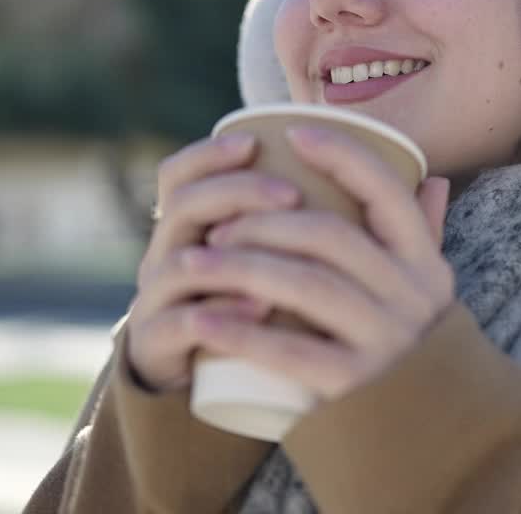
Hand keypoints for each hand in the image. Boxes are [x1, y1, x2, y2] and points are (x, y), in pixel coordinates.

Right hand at [125, 132, 303, 392]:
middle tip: (291, 194)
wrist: (191, 377)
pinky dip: (221, 312)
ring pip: (179, 264)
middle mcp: (164, 256)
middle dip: (237, 192)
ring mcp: (156, 301)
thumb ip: (290, 220)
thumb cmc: (242, 306)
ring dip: (234, 255)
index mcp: (185, 228)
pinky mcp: (158, 347)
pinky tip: (260, 307)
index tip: (256, 141)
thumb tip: (364, 176)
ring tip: (286, 255)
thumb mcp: (260, 258)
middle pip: (184, 206)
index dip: (210, 154)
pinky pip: (181, 324)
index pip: (179, 174)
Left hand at [194, 125, 453, 400]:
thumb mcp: (430, 290)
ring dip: (241, 267)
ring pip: (308, 286)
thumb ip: (427, 234)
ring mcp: (386, 343)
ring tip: (194, 262)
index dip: (343, 156)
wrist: (434, 435)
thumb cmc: (414, 346)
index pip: (389, 192)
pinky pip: (292, 352)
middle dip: (265, 221)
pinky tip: (201, 321)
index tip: (295, 134)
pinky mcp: (355, 387)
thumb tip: (429, 173)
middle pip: (332, 237)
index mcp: (426, 263)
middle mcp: (412, 298)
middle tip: (217, 224)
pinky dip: (241, 333)